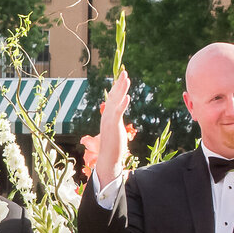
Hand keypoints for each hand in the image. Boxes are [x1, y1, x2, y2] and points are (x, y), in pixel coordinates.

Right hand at [93, 68, 130, 190]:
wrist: (108, 159)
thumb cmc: (113, 148)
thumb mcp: (114, 131)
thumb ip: (114, 122)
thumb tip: (115, 117)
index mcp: (107, 116)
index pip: (112, 99)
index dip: (117, 88)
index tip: (122, 78)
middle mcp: (106, 116)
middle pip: (113, 96)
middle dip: (119, 84)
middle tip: (125, 73)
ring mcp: (109, 120)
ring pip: (115, 101)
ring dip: (121, 89)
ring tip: (126, 79)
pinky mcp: (113, 126)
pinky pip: (118, 113)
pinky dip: (122, 104)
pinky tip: (127, 97)